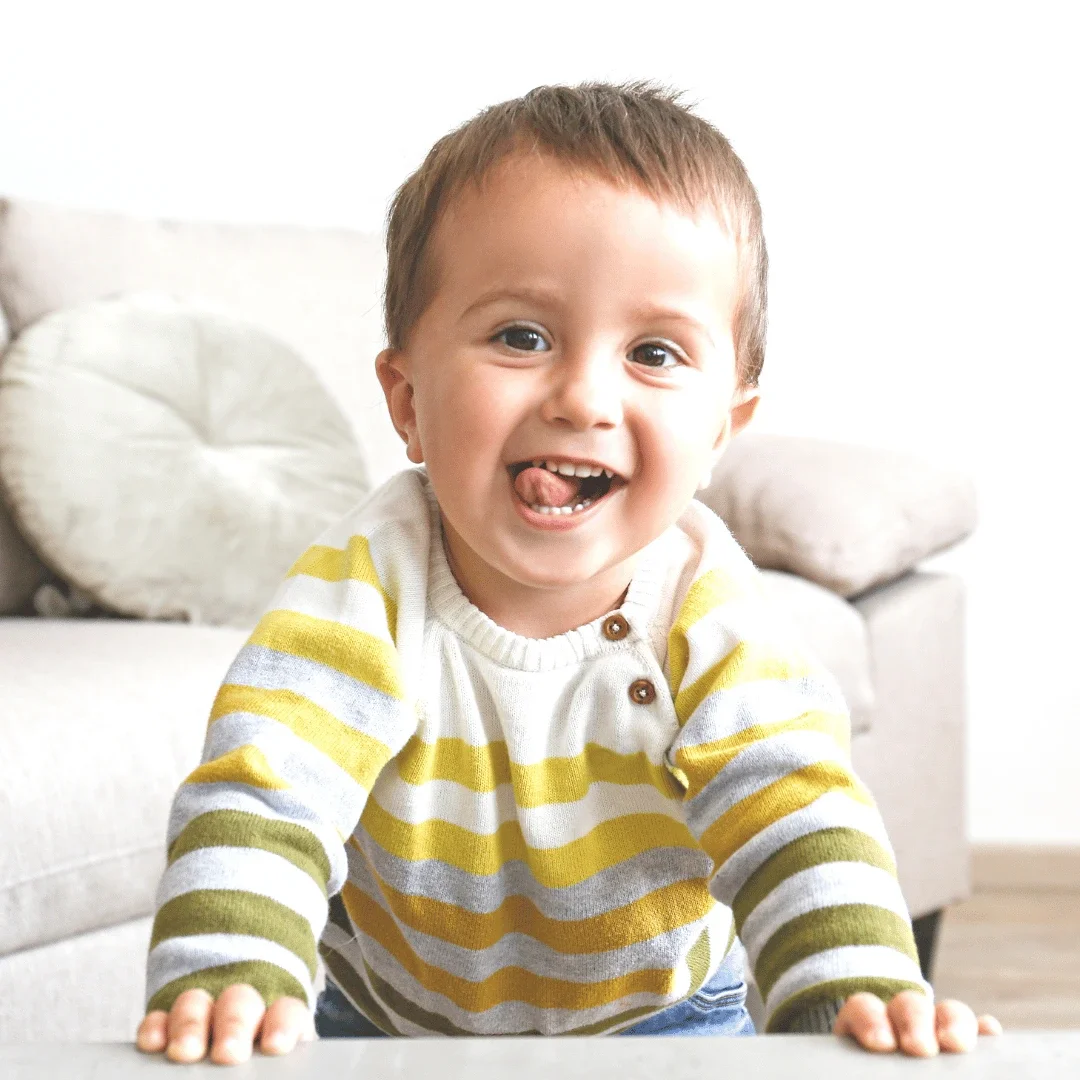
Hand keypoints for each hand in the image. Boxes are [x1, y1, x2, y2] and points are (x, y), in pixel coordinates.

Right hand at [136, 984, 313, 1063]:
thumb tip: (266, 1064)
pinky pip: (157, 1018)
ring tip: (185, 1052)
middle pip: (240, 1004)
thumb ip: (271, 1069)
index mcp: (277, 1021)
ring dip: (191, 1025)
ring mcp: (201, 1012)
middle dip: (233, 1026)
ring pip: (196, 1003)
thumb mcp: (270, 1066)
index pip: (287, 1012)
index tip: (275, 1046)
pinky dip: (155, 1028)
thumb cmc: (259, 1068)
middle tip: (227, 1053)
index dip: (282, 1024)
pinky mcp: (165, 1023)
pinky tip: (153, 1045)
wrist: (229, 1047)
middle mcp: (241, 1010)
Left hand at [834, 990, 1000, 1054]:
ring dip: (952, 1023)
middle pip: (908, 1006)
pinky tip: (990, 1035)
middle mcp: (901, 1019)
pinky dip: (984, 1031)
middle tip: (918, 1047)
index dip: (871, 1019)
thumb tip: (878, 1060)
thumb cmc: (866, 1072)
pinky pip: (978, 1029)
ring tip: (955, 1044)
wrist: (877, 1069)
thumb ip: (867, 1066)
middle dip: (915, 1022)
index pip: (864, 1008)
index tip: (880, 1043)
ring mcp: (935, 1025)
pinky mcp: (964, 1039)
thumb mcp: (862, 1068)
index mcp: (865, 1026)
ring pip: (946, 1011)